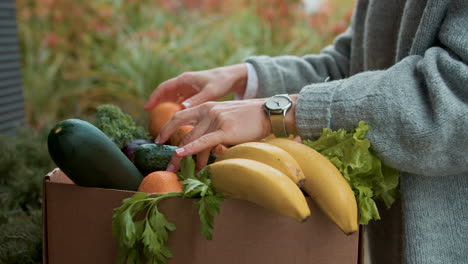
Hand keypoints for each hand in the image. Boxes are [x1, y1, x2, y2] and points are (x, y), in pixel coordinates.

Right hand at [144, 64, 247, 109]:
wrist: (232, 77)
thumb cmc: (221, 82)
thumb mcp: (210, 91)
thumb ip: (196, 100)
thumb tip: (182, 109)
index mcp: (185, 79)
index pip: (164, 88)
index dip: (154, 98)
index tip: (147, 108)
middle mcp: (184, 82)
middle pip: (165, 92)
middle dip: (157, 103)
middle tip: (149, 116)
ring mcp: (188, 86)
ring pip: (172, 96)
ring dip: (165, 105)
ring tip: (159, 118)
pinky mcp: (193, 91)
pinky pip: (179, 99)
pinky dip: (175, 106)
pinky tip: (174, 117)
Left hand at [157, 99, 271, 170]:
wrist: (268, 112)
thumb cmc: (251, 117)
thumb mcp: (227, 116)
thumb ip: (214, 126)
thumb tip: (208, 146)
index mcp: (207, 106)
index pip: (180, 116)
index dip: (167, 129)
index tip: (159, 141)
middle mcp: (208, 111)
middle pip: (184, 133)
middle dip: (175, 154)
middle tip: (169, 168)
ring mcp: (216, 119)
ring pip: (194, 141)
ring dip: (187, 160)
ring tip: (182, 173)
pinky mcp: (224, 130)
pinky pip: (204, 141)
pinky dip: (190, 149)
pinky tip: (180, 155)